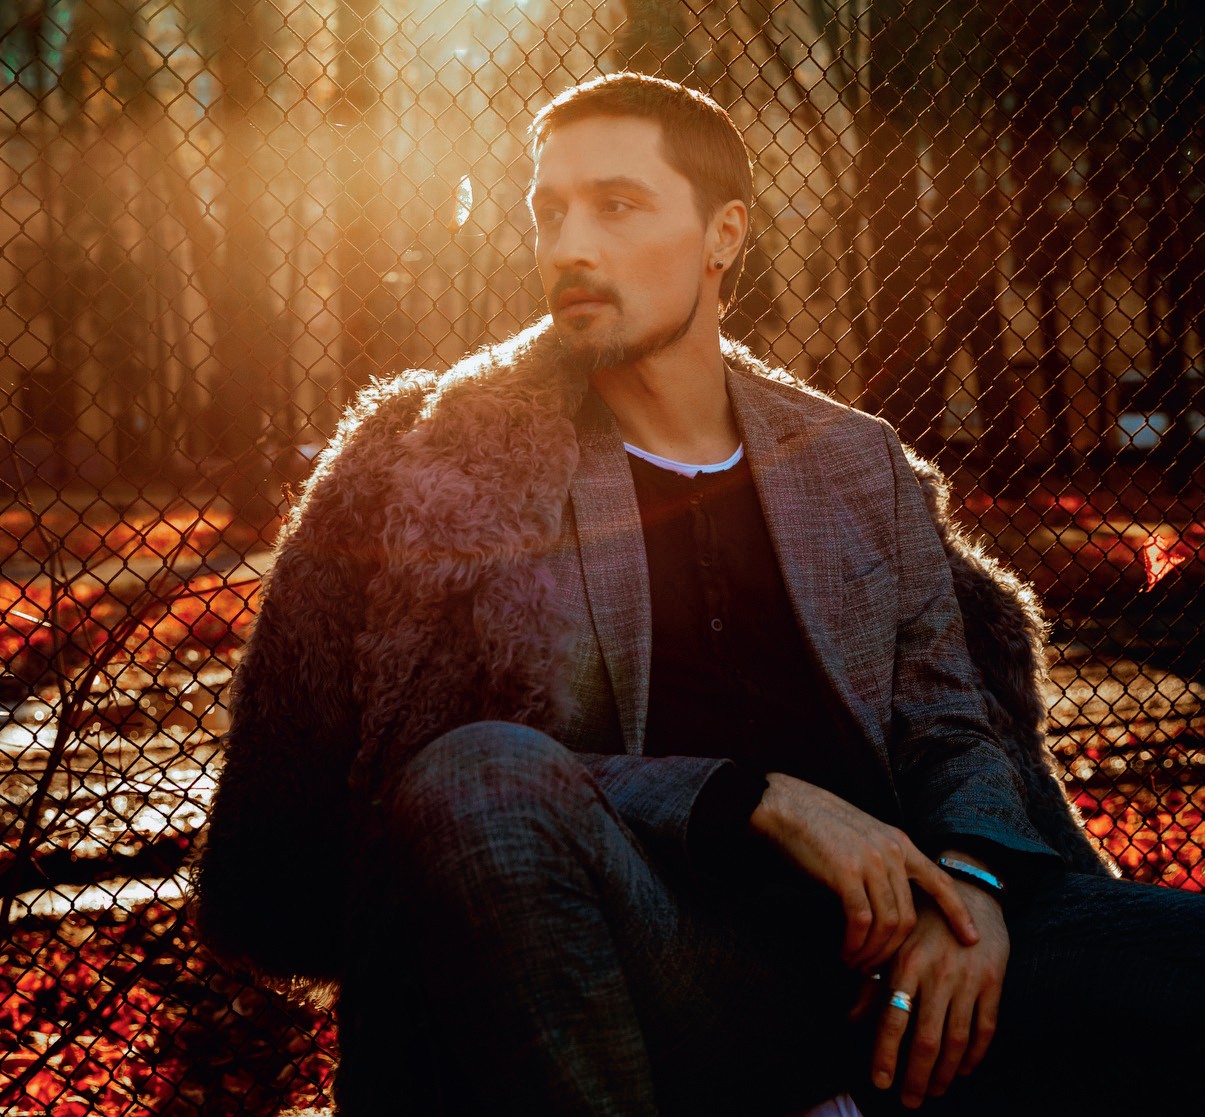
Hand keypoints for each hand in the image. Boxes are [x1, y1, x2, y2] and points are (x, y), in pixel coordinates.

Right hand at [748, 773, 978, 970]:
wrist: (785, 806)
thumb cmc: (817, 825)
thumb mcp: (862, 837)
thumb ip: (880, 863)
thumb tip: (887, 904)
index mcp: (899, 842)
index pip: (940, 880)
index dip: (958, 912)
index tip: (970, 938)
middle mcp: (891, 851)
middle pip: (909, 916)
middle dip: (894, 950)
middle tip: (875, 967)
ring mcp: (870, 861)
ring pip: (887, 923)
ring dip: (872, 953)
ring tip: (856, 964)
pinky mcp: (846, 873)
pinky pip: (861, 922)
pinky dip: (854, 944)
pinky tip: (845, 953)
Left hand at [869, 872, 1008, 1107]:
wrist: (970, 893)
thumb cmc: (922, 922)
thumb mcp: (893, 945)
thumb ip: (873, 983)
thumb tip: (850, 1020)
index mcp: (907, 964)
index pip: (893, 1019)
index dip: (886, 1055)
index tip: (879, 1082)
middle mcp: (938, 974)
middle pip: (927, 1039)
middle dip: (917, 1076)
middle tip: (909, 1100)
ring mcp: (969, 980)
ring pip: (957, 1040)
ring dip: (946, 1074)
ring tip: (935, 1091)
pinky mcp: (994, 982)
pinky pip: (986, 1028)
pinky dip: (976, 1055)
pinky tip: (965, 1070)